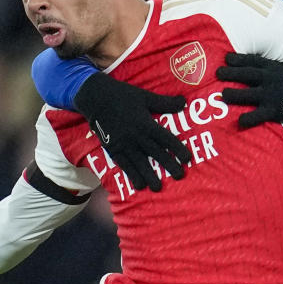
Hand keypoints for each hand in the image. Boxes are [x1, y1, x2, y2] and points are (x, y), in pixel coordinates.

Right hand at [73, 73, 191, 190]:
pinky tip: (139, 185)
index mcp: (146, 123)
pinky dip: (131, 174)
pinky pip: (124, 164)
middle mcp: (136, 136)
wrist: (95, 97)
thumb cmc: (122, 95)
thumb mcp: (145, 97)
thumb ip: (164, 103)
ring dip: (149, 175)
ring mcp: (123, 144)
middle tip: (179, 176)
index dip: (177, 149)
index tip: (187, 159)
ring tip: (157, 188)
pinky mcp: (112, 148)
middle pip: (155, 153)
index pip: (166, 138)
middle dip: (168, 165)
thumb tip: (184, 101)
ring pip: (139, 162)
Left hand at [216, 53, 282, 129]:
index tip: (226, 58)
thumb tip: (252, 66)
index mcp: (275, 67)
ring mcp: (272, 95)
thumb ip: (271, 69)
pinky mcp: (275, 110)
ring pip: (246, 94)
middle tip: (218, 73)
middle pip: (245, 74)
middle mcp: (272, 79)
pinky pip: (257, 116)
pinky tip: (239, 121)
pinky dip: (247, 119)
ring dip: (232, 94)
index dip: (237, 59)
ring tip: (223, 95)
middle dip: (230, 73)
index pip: (252, 60)